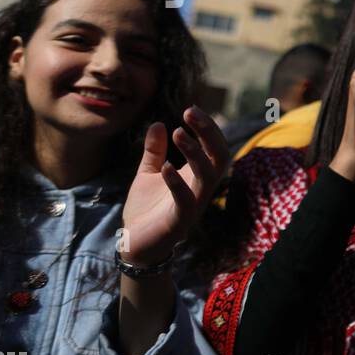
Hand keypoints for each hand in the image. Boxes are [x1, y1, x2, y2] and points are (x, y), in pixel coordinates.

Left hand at [120, 107, 229, 266]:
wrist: (135, 244)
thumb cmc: (146, 209)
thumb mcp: (148, 173)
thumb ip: (155, 151)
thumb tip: (159, 123)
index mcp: (196, 176)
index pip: (213, 147)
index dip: (207, 128)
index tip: (190, 109)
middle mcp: (201, 189)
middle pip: (219, 157)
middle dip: (209, 133)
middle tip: (191, 112)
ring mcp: (193, 205)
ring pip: (207, 177)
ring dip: (195, 153)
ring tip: (178, 133)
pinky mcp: (179, 221)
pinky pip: (186, 200)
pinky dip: (178, 182)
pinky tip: (166, 167)